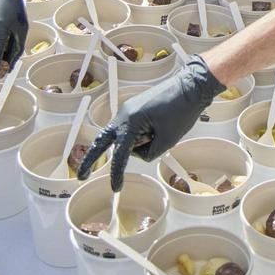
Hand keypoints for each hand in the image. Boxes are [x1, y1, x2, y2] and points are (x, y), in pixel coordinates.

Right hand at [77, 55, 226, 190]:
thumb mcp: (167, 140)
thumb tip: (139, 153)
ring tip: (160, 132)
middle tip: (83, 175)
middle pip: (103, 141)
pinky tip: (156, 129)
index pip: (120, 154)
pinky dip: (139, 134)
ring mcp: (128, 110)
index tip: (115, 188)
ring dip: (135, 142)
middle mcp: (124, 114)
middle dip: (92, 158)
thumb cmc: (181, 110)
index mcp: (130, 122)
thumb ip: (149, 153)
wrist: (191, 86)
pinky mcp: (135, 108)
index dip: (117, 173)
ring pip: (122, 136)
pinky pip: (131, 127)